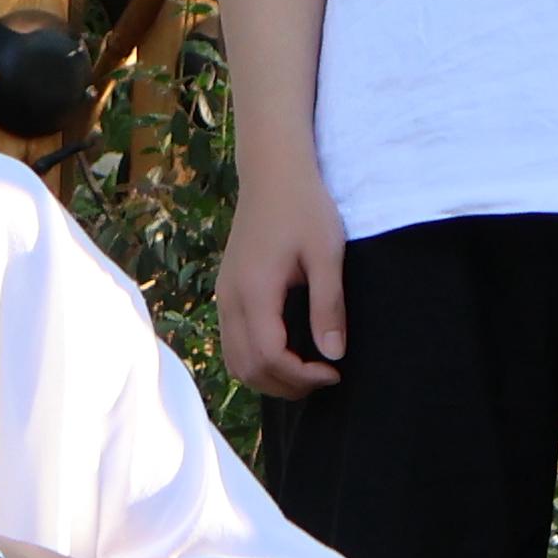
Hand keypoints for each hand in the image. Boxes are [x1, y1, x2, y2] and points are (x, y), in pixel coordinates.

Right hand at [215, 165, 350, 399]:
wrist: (273, 172)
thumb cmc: (304, 206)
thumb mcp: (326, 253)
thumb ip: (329, 305)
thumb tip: (334, 354)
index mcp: (254, 291)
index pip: (269, 357)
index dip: (301, 376)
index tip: (334, 372)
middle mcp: (230, 299)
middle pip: (247, 368)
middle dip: (286, 385)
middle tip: (324, 377)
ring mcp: (224, 295)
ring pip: (235, 360)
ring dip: (269, 377)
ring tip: (306, 371)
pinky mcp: (226, 291)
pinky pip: (232, 343)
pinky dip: (256, 360)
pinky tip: (286, 352)